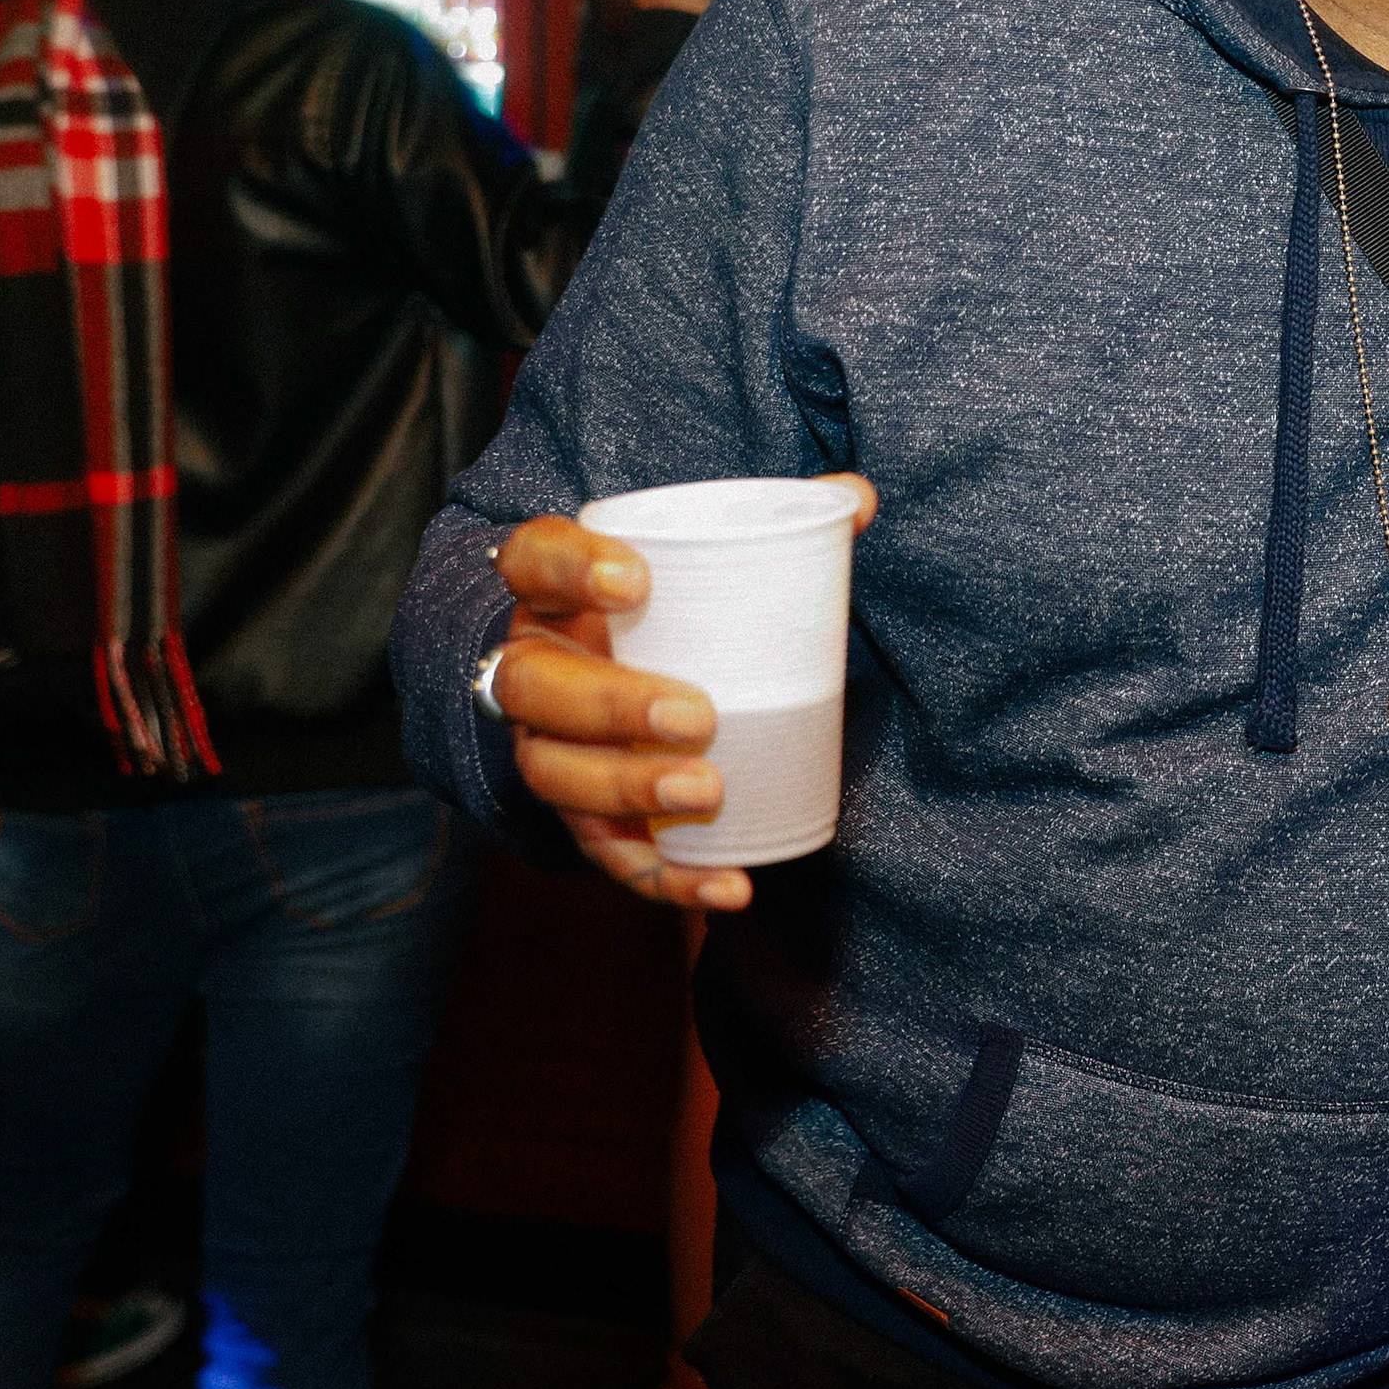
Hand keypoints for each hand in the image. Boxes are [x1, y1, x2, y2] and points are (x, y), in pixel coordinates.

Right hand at [490, 475, 876, 911]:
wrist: (621, 679)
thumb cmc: (669, 613)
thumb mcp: (703, 566)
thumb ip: (776, 529)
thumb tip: (856, 499)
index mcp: (555, 591)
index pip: (532, 560)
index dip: (568, 568)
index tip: (632, 578)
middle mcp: (533, 667)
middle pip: (535, 687)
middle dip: (609, 705)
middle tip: (694, 715)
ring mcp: (545, 746)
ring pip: (553, 774)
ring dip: (627, 788)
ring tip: (707, 790)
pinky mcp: (581, 817)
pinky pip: (609, 854)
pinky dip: (668, 880)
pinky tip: (727, 888)